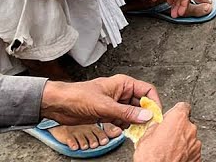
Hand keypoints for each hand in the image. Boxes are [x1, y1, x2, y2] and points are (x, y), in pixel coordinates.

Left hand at [41, 75, 159, 128]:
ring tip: (136, 130)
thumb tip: (146, 116)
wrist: (59, 105)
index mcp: (123, 84)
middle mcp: (121, 93)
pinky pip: (122, 120)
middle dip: (144, 115)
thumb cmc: (78, 96)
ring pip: (132, 113)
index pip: (146, 91)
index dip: (153, 103)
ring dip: (135, 122)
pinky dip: (125, 126)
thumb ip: (126, 112)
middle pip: (141, 103)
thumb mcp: (105, 106)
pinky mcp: (107, 113)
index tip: (156, 116)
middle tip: (147, 127)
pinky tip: (123, 130)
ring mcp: (114, 104)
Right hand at [135, 102, 201, 161]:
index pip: (182, 106)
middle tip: (165, 137)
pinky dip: (185, 152)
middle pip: (185, 123)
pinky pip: (191, 150)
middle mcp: (190, 128)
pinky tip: (175, 156)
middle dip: (177, 128)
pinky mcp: (197, 156)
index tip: (171, 116)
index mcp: (178, 119)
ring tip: (169, 149)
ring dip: (181, 141)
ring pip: (189, 137)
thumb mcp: (145, 136)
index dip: (175, 111)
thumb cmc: (152, 157)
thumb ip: (155, 126)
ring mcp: (195, 143)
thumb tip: (156, 125)